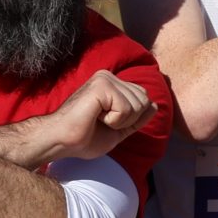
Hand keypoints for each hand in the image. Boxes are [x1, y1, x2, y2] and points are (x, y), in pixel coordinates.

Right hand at [39, 69, 157, 161]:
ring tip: (98, 119)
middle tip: (102, 122)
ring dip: (120, 121)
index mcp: (112, 84)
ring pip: (137, 105)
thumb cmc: (85, 137)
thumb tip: (155, 105)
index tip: (107, 122)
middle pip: (144, 100)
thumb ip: (136, 117)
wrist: (62, 141)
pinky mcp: (101, 86)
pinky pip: (126, 108)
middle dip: (128, 120)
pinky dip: (114, 120)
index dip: (131, 118)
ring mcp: (104, 79)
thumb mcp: (119, 128)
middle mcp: (109, 76)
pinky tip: (96, 118)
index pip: (143, 98)